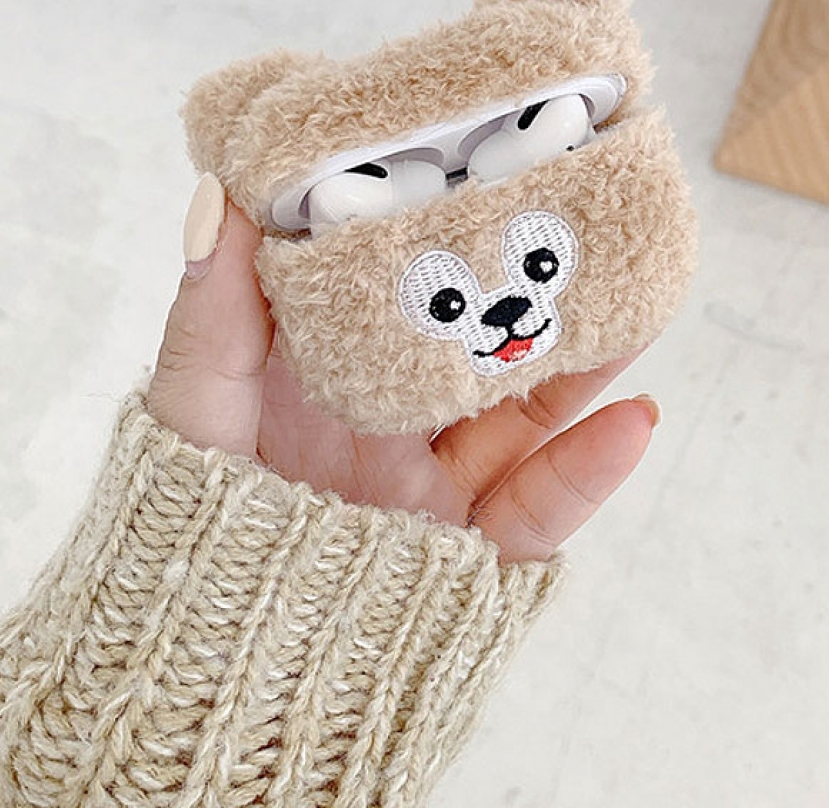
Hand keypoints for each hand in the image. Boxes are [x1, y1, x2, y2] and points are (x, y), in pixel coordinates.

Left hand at [147, 176, 659, 562]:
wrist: (216, 657)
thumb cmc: (190, 518)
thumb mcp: (195, 403)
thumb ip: (213, 312)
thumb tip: (222, 195)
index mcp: (330, 375)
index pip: (398, 290)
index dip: (442, 235)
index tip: (485, 171)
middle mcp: (391, 423)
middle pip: (478, 346)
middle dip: (530, 289)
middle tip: (584, 223)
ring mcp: (435, 486)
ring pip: (526, 416)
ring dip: (585, 364)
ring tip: (638, 302)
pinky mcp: (466, 551)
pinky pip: (539, 510)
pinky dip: (588, 471)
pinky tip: (634, 419)